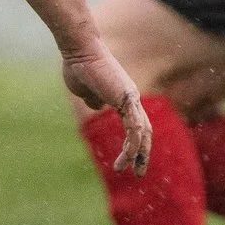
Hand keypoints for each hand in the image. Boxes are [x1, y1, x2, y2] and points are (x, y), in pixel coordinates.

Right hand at [61, 43, 149, 174]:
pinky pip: (135, 128)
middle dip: (144, 153)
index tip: (129, 160)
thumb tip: (97, 106)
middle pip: (145, 131)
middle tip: (139, 173)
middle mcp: (132, 98)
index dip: (135, 143)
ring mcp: (132, 98)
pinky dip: (133, 146)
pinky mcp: (127, 99)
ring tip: (131, 172)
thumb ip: (92, 99)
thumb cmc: (79, 66)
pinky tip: (126, 159)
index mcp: (123, 97)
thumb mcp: (84, 90)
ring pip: (142, 133)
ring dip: (139, 155)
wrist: (79, 51)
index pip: (136, 124)